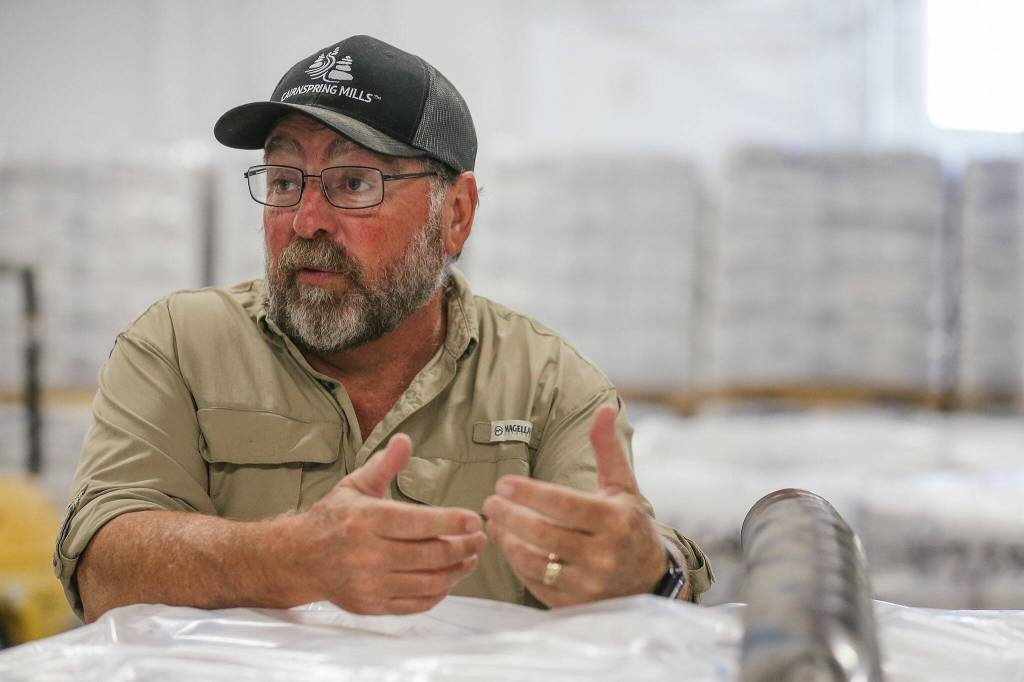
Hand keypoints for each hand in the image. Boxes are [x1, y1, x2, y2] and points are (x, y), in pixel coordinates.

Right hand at [297, 433, 487, 614]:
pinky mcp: (372, 605)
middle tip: (480, 539)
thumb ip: (385, 464)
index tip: (475, 519)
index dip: (452, 522)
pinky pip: (415, 604)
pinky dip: (438, 593)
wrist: (300, 558)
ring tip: (470, 558)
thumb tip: (405, 439)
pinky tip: (448, 579)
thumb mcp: (357, 484)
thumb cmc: (334, 517)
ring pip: (427, 583)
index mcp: (367, 520)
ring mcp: (370, 583)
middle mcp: (368, 554)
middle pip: (430, 555)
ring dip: (456, 571)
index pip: (419, 523)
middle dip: (463, 547)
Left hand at [482, 404, 668, 606]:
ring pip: (535, 562)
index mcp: (615, 521)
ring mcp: (588, 584)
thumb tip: (605, 408)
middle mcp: (603, 554)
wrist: (649, 579)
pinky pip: (535, 583)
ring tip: (493, 522)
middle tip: (489, 502)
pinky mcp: (574, 604)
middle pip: (543, 534)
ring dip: (507, 541)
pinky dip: (516, 563)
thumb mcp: (623, 487)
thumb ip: (607, 449)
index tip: (503, 483)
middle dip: (510, 516)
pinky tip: (507, 545)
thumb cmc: (629, 525)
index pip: (564, 505)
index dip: (529, 494)